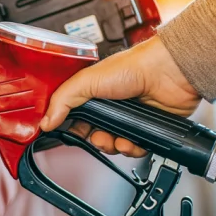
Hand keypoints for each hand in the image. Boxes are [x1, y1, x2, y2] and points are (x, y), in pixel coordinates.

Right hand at [39, 35, 201, 156]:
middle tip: (97, 135)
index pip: (74, 116)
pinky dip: (132, 149)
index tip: (68, 133)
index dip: (70, 127)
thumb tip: (46, 120)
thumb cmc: (135, 66)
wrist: (169, 74)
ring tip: (117, 139)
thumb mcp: (88, 80)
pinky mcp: (145, 128)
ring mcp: (128, 117)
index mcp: (93, 91)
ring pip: (112, 144)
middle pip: (93, 134)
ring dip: (113, 146)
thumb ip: (64, 99)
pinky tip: (132, 141)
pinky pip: (133, 149)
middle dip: (94, 139)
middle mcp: (110, 105)